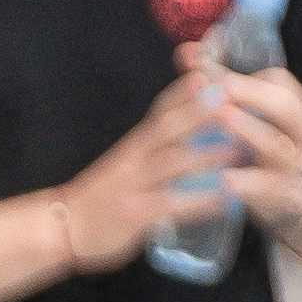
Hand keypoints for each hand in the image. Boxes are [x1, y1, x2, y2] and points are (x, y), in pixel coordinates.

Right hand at [43, 66, 238, 273]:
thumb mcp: (126, 163)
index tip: (213, 71)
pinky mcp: (135, 216)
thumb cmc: (101, 197)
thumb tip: (194, 129)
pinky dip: (200, 202)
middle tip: (232, 95)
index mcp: (134, 145)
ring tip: (240, 148)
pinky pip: (172, 206)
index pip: (160, 110)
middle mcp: (133, 159)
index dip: (185, 91)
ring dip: (207, 155)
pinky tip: (225, 200)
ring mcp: (134, 186)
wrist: (60, 230)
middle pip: (167, 129)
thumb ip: (156, 147)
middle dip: (198, 111)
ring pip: (171, 164)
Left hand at [193, 41, 301, 206]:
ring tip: (224, 117)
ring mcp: (294, 164)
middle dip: (252, 93)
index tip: (200, 69)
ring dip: (252, 130)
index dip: (238, 73)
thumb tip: (185, 52)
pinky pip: (271, 188)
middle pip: (285, 105)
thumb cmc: (257, 151)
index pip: (275, 82)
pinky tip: (225, 180)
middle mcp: (297, 132)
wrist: (293, 201)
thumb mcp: (241, 115)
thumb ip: (214, 83)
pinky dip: (250, 184)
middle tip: (222, 85)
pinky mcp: (285, 196)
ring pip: (279, 145)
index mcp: (290, 107)